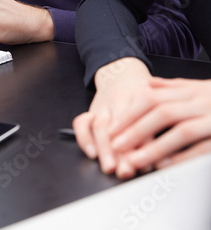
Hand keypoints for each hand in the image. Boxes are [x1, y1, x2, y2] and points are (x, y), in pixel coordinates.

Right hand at [73, 57, 153, 177]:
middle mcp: (121, 100)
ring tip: (109, 167)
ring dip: (104, 148)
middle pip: (120, 126)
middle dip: (122, 151)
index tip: (147, 165)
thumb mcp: (156, 106)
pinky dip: (84, 138)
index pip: (142, 123)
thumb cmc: (144, 96)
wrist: (122, 73)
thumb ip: (159, 128)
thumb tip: (164, 159)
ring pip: (101, 126)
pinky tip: (90, 153)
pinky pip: (81, 122)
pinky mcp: (90, 110)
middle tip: (125, 171)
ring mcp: (103, 105)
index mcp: (143, 97)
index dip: (144, 146)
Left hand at [111, 77, 210, 170]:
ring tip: (133, 160)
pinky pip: (204, 148)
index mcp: (191, 91)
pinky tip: (163, 166)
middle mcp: (202, 102)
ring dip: (155, 148)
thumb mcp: (197, 89)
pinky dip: (182, 158)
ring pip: (183, 132)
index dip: (130, 114)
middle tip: (116, 146)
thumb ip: (172, 88)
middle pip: (163, 113)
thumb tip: (148, 84)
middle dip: (137, 131)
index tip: (112, 129)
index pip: (153, 98)